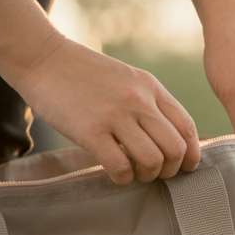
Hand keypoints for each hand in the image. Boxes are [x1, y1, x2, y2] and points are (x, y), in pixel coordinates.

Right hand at [15, 37, 200, 184]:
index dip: (192, 153)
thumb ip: (149, 102)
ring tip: (136, 173)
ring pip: (153, 160)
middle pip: (175, 148)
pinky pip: (120, 166)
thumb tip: (167, 136)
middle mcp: (139, 101)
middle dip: (171, 169)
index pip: (187, 127)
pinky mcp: (90, 130)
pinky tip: (117, 174)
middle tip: (158, 173)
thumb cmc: (83, 73)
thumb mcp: (128, 79)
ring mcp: (115, 116)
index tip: (186, 166)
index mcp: (151, 88)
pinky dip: (124, 178)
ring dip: (148, 175)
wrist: (42, 57)